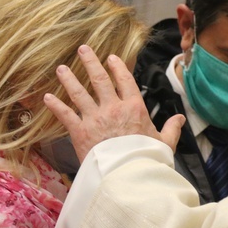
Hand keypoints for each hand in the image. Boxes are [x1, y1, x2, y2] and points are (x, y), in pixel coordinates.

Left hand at [44, 45, 184, 161]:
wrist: (127, 177)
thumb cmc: (147, 160)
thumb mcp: (165, 143)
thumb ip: (171, 128)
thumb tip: (181, 119)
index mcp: (134, 108)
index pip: (125, 80)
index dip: (118, 67)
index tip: (111, 57)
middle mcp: (113, 108)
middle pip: (100, 80)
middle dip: (91, 63)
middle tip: (83, 49)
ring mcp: (95, 118)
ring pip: (79, 93)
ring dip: (69, 79)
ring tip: (61, 68)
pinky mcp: (80, 132)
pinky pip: (66, 115)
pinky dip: (56, 106)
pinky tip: (47, 97)